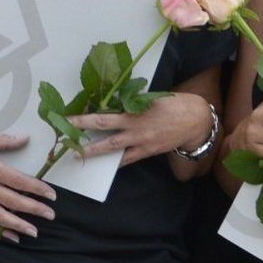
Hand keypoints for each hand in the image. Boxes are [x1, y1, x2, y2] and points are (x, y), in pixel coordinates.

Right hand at [0, 133, 55, 241]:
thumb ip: (4, 141)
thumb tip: (25, 138)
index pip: (20, 181)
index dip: (38, 189)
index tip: (51, 195)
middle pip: (14, 202)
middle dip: (34, 210)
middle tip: (50, 215)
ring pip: (1, 217)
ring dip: (19, 226)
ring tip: (34, 232)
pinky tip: (11, 237)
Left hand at [77, 94, 215, 165]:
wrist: (196, 121)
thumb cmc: (174, 104)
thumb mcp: (153, 98)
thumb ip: (133, 101)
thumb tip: (114, 102)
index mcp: (135, 110)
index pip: (105, 113)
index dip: (85, 117)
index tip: (69, 117)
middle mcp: (135, 127)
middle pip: (103, 128)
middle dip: (83, 131)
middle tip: (66, 135)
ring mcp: (141, 141)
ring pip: (112, 148)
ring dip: (95, 151)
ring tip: (79, 155)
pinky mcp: (147, 151)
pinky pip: (127, 158)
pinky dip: (116, 161)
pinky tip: (105, 164)